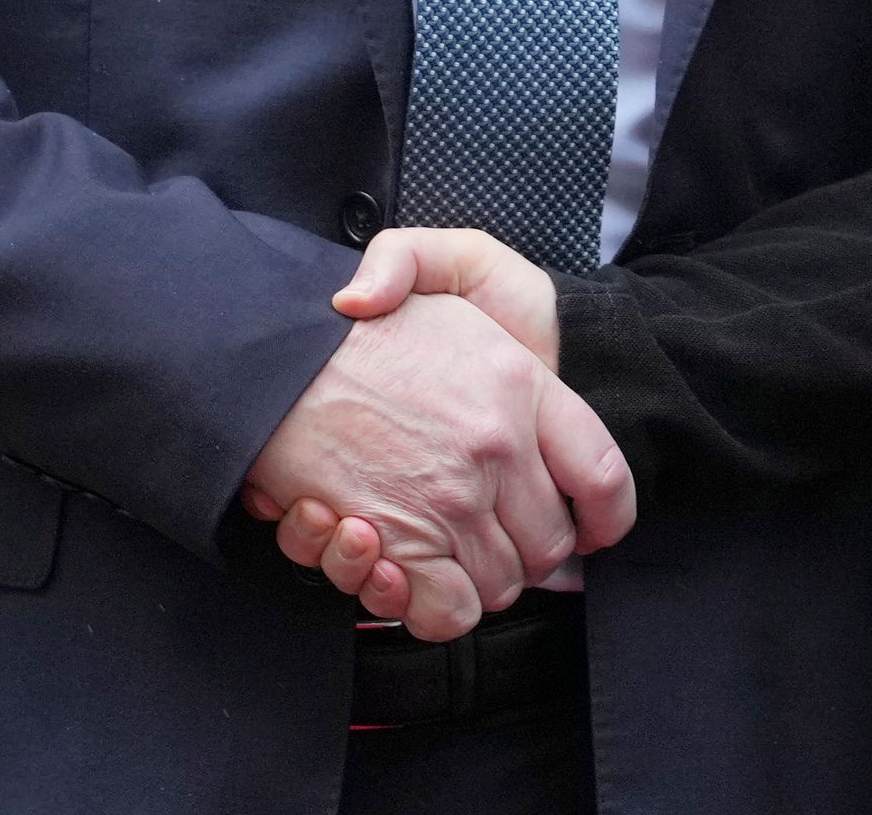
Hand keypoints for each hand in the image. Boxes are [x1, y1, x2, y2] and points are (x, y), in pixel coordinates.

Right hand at [272, 229, 572, 626]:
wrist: (266, 347)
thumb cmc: (364, 319)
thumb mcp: (446, 261)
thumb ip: (498, 299)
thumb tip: (499, 372)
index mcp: (523, 384)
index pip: (604, 475)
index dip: (605, 519)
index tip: (592, 533)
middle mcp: (496, 446)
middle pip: (550, 545)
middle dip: (522, 554)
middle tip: (481, 533)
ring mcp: (448, 499)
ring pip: (498, 584)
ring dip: (468, 579)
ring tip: (422, 543)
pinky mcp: (397, 543)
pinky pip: (444, 609)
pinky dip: (424, 604)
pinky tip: (390, 566)